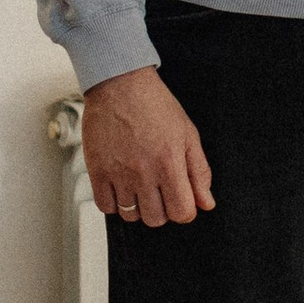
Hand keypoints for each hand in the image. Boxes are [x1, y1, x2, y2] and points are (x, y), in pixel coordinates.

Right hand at [82, 66, 213, 225]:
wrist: (120, 84)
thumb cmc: (155, 105)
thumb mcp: (188, 134)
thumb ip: (199, 172)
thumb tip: (206, 203)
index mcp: (170, 163)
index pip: (182, 212)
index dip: (185, 210)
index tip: (181, 201)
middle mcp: (144, 172)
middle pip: (156, 219)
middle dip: (162, 210)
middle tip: (160, 192)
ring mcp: (118, 173)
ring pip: (130, 215)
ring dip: (138, 207)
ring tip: (140, 187)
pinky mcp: (97, 170)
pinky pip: (105, 206)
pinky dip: (114, 203)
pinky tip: (121, 187)